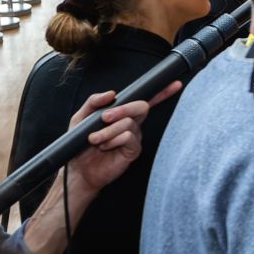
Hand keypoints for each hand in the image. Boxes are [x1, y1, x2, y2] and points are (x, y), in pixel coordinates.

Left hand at [62, 81, 182, 194]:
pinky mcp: (133, 150)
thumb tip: (111, 93)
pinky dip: (113, 140)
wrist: (78, 169)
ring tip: (95, 139)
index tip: (175, 84)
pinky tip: (105, 146)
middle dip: (124, 109)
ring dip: (108, 130)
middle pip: (141, 107)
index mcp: (122, 114)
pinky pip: (128, 137)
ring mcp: (134, 137)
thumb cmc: (80, 145)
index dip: (161, 92)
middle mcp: (132, 124)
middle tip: (105, 117)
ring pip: (129, 123)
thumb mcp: (80, 118)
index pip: (144, 100)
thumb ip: (93, 102)